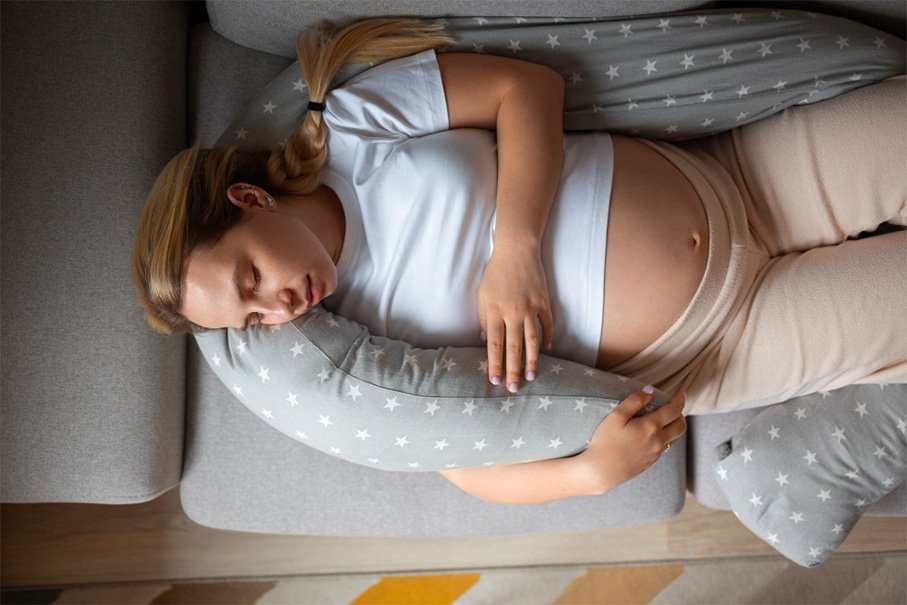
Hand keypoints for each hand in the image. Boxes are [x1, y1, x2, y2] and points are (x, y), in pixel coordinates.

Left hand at [477, 243, 553, 392]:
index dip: (494, 364)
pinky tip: (545, 350)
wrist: (516, 250)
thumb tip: (488, 341)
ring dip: (532, 361)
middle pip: (513, 347)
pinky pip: (547, 324)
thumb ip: (484, 318)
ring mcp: (530, 307)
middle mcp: (513, 312)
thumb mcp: (482, 295)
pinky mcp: (544, 302)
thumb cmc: (495, 273)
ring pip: (532, 340)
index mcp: (495, 311)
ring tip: (532, 377)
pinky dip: (547, 337)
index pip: (494, 344)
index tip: (494, 380)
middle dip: (513, 370)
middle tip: (513, 388)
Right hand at [579, 387, 686, 493]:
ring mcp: (655, 453)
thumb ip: (634, 401)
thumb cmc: (605, 441)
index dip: (679, 400)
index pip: (674, 410)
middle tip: (674, 408)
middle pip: (681, 426)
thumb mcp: (616, 416)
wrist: (601, 471)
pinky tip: (652, 436)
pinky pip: (664, 448)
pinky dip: (665, 439)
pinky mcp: (650, 462)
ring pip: (674, 439)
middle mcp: (657, 441)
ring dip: (674, 427)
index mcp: (650, 427)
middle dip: (681, 415)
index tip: (681, 394)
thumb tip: (650, 390)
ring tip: (665, 421)